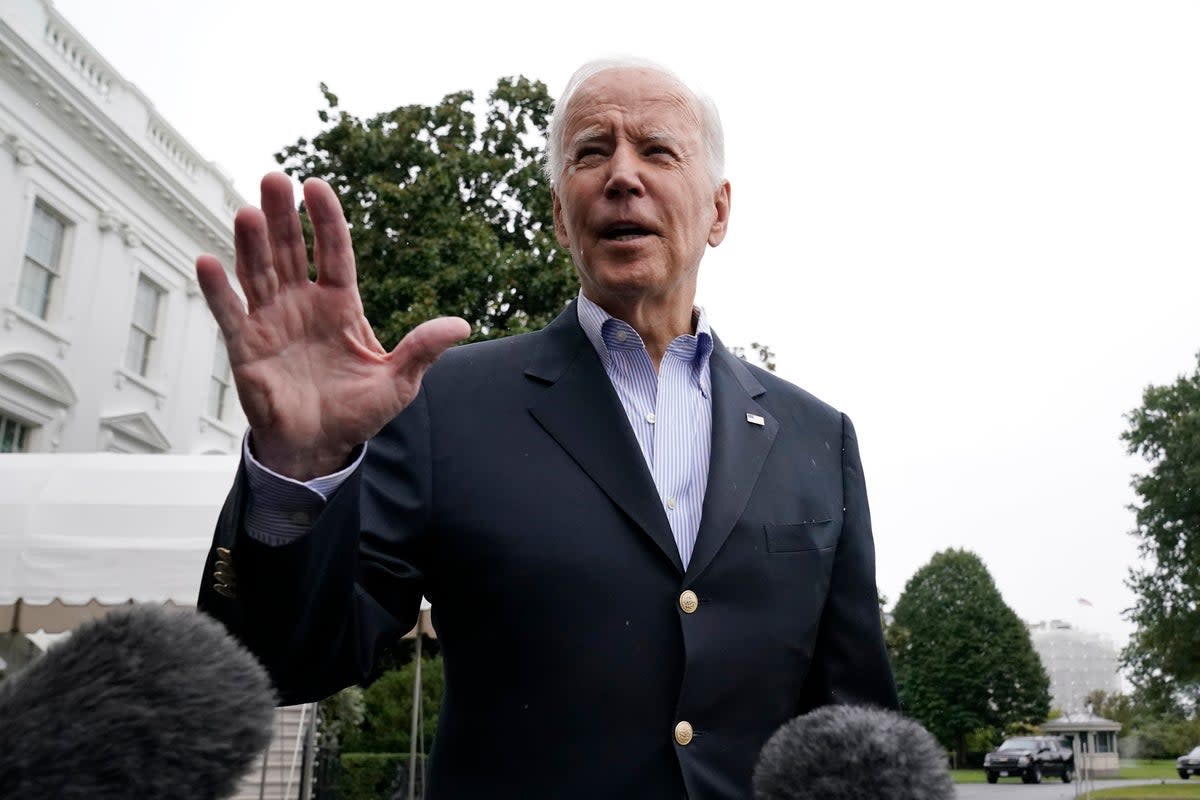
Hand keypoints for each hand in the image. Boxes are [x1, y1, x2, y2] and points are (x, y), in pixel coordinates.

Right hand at [195, 173, 469, 478]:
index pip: (334, 252)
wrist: (319, 447)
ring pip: (258, 272)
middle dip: (282, 216)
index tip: (316, 186)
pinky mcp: (245, 346)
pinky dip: (218, 289)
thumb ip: (422, 350)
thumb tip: (461, 325)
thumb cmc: (356, 412)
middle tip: (274, 179)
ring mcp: (271, 321)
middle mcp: (303, 304)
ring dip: (250, 243)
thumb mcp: (398, 382)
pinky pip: (228, 313)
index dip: (326, 220)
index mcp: (340, 305)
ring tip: (247, 212)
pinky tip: (207, 261)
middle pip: (290, 251)